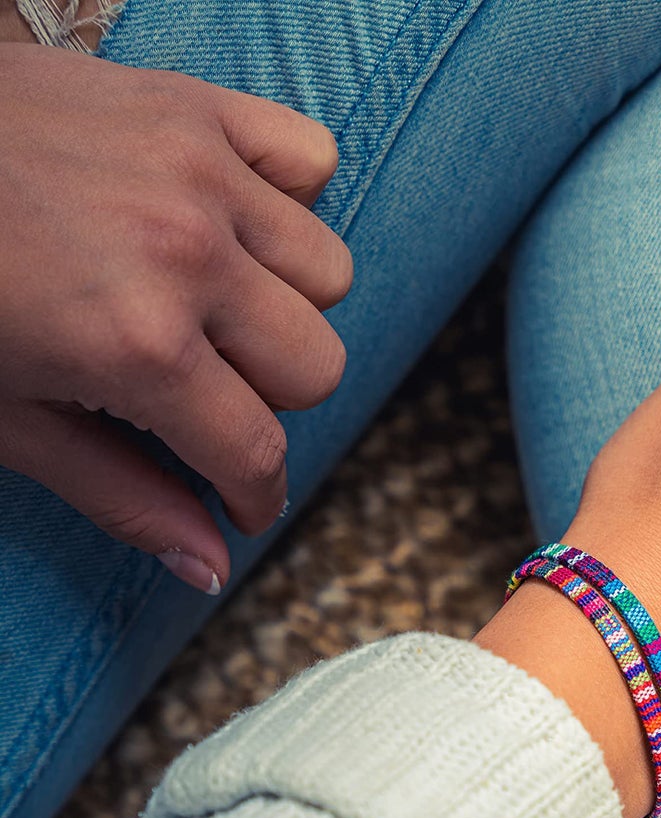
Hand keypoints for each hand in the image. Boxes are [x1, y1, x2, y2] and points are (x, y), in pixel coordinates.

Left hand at [0, 44, 352, 589]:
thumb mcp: (10, 418)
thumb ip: (122, 497)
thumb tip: (211, 567)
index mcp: (140, 347)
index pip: (258, 451)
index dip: (254, 493)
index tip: (240, 497)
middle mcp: (189, 258)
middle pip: (316, 366)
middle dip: (266, 399)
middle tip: (203, 389)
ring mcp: (199, 173)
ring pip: (327, 275)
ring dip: (283, 303)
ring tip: (215, 300)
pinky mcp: (193, 105)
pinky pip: (309, 159)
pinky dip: (288, 196)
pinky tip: (231, 221)